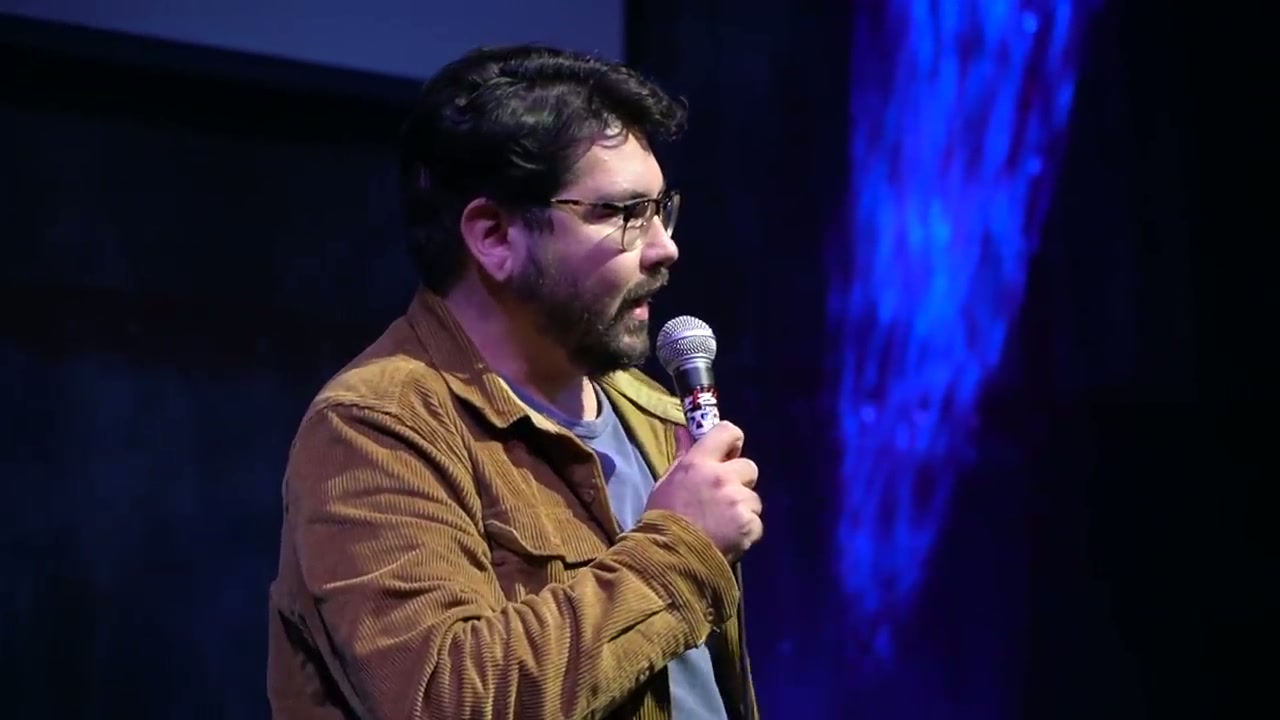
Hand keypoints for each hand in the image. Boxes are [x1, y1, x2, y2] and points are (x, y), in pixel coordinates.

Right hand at [645, 421, 762, 561]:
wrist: (669, 557)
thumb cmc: (664, 517)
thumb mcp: (668, 481)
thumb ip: (682, 455)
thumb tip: (684, 431)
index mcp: (699, 462)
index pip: (728, 431)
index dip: (732, 442)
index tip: (727, 455)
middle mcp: (722, 477)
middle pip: (749, 467)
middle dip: (740, 481)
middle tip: (723, 498)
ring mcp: (738, 501)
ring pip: (754, 498)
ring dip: (743, 508)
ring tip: (723, 523)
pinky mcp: (749, 525)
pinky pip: (756, 522)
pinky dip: (746, 531)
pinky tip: (729, 537)